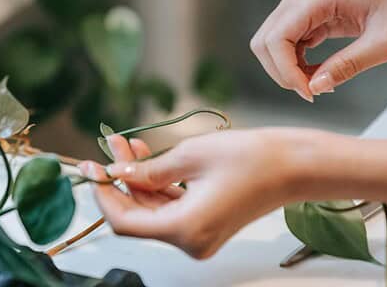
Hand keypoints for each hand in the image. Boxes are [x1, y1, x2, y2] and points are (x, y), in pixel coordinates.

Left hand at [79, 129, 321, 258]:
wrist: (294, 165)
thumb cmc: (251, 158)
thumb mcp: (189, 156)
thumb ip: (147, 170)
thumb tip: (118, 173)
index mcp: (184, 230)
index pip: (125, 222)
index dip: (104, 195)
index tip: (92, 168)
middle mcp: (190, 242)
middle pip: (139, 215)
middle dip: (121, 181)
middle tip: (110, 147)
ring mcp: (199, 236)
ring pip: (154, 210)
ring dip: (139, 179)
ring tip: (127, 145)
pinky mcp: (207, 224)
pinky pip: (172, 208)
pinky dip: (158, 185)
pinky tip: (148, 157)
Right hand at [250, 0, 386, 100]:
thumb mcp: (386, 43)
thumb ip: (350, 65)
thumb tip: (315, 87)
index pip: (277, 38)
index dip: (286, 71)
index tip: (310, 93)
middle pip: (264, 42)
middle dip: (282, 73)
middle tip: (314, 91)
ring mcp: (297, 3)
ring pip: (269, 44)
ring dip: (287, 70)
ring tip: (321, 81)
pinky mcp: (300, 13)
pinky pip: (282, 44)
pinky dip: (294, 64)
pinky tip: (319, 72)